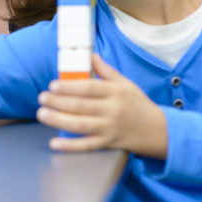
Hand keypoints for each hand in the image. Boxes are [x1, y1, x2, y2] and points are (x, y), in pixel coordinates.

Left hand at [36, 54, 167, 157]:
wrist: (160, 132)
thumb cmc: (139, 105)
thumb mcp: (126, 84)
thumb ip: (106, 71)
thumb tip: (90, 55)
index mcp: (116, 92)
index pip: (90, 88)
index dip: (70, 87)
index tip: (53, 85)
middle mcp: (113, 110)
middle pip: (82, 106)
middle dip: (58, 102)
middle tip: (42, 98)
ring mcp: (111, 129)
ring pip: (82, 125)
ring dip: (59, 120)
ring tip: (42, 114)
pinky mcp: (110, 145)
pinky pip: (88, 145)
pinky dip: (71, 146)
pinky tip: (55, 143)